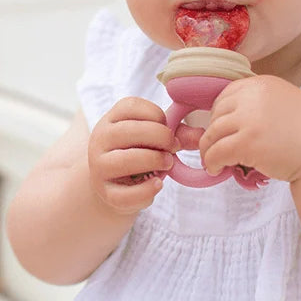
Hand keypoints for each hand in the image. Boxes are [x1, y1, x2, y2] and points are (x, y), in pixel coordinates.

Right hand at [87, 97, 179, 213]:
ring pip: (126, 161)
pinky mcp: (106, 193)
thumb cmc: (137, 153)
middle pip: (130, 131)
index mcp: (111, 119)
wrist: (112, 184)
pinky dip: (147, 190)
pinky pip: (126, 194)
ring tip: (167, 163)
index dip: (157, 115)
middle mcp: (100, 140)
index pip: (131, 106)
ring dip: (154, 160)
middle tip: (173, 147)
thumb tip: (201, 137)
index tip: (167, 127)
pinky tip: (158, 184)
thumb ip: (177, 134)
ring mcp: (99, 167)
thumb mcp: (152, 138)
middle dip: (160, 137)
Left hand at [199, 76, 300, 182]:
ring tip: (213, 161)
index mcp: (262, 84)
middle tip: (216, 147)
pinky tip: (216, 169)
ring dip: (209, 149)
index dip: (220, 114)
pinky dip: (212, 162)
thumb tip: (230, 116)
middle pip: (217, 113)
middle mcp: (253, 96)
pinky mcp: (247, 143)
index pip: (226, 94)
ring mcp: (249, 119)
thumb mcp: (285, 102)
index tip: (221, 128)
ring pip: (213, 133)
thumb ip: (260, 103)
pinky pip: (217, 152)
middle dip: (214, 132)